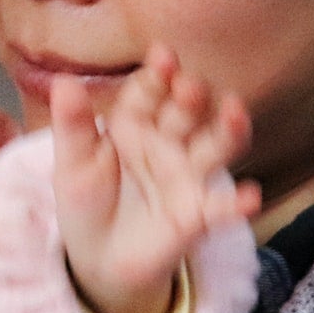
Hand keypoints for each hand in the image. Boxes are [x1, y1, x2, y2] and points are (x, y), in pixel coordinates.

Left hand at [52, 46, 261, 312]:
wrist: (97, 257)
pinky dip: (238, 203)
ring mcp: (187, 176)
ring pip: (214, 148)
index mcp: (135, 123)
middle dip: (190, 97)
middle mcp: (168, 142)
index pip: (149, 92)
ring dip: (228, 130)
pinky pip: (221, 208)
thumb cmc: (87, 200)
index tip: (163, 55)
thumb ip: (72, 124)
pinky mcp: (198, 215)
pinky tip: (250, 198)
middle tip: (189, 85)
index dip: (158, 74)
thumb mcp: (73, 162)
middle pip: (186, 113)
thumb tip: (63, 81)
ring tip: (235, 112)